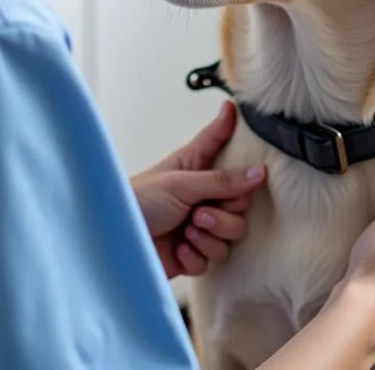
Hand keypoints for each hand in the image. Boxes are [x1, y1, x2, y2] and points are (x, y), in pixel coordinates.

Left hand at [131, 101, 266, 278]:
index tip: (235, 115)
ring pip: (231, 236)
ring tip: (186, 230)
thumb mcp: (182, 184)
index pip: (219, 141)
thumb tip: (260, 171)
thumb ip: (223, 180)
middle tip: (198, 212)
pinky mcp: (192, 254)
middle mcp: (201, 195)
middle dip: (223, 213)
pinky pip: (213, 260)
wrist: (114, 242)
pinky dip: (196, 256)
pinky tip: (178, 248)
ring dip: (209, 236)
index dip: (229, 129)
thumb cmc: (138, 201)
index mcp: (196, 167)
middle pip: (241, 205)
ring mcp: (198, 226)